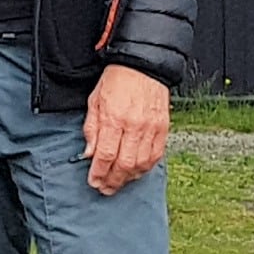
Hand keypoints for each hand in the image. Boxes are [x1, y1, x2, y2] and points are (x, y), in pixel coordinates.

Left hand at [82, 64, 170, 195]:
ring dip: (129, 177)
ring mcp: (151, 128)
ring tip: (119, 182)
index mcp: (114, 118)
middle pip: (124, 164)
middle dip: (113, 180)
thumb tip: (89, 153)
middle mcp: (134, 125)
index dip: (99, 172)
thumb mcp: (95, 101)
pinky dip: (145, 167)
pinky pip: (156, 156)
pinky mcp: (163, 128)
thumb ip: (91, 129)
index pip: (105, 154)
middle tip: (105, 188)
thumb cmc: (117, 80)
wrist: (143, 65)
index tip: (93, 181)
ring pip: (141, 163)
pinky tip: (136, 171)